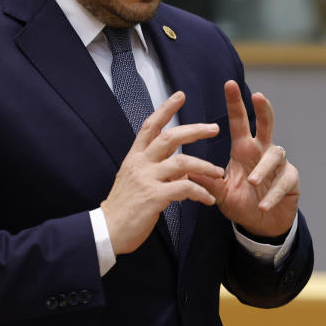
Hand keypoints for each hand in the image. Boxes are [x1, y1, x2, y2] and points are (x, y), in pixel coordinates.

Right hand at [101, 91, 224, 254]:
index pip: (150, 126)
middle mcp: (140, 163)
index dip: (165, 109)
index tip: (180, 95)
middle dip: (194, 130)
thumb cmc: (124, 207)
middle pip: (170, 137)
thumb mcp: (135, 180)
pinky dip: (200, 193)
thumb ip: (156, 168)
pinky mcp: (153, 197)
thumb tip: (179, 166)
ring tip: (219, 173)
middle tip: (214, 128)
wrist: (107, 230)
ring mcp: (146, 179)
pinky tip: (209, 199)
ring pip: (182, 162)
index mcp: (134, 157)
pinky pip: (184, 189)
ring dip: (204, 166)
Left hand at [191, 80, 298, 237]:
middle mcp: (262, 152)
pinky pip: (284, 181)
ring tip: (251, 181)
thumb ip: (208, 183)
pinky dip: (273, 193)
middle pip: (266, 124)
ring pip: (275, 154)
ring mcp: (279, 165)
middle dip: (263, 109)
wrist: (262, 225)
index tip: (229, 84)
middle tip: (258, 96)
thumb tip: (186, 170)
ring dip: (263, 167)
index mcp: (243, 150)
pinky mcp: (291, 180)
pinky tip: (264, 205)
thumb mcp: (221, 194)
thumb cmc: (241, 203)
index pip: (239, 122)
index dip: (235, 103)